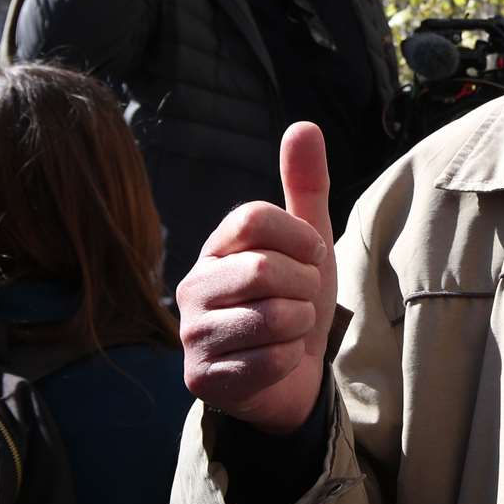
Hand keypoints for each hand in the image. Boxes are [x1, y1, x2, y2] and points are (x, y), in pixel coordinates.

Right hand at [178, 123, 338, 433]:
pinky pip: (270, 360)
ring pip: (272, 317)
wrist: (294, 378)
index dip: (301, 239)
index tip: (311, 257)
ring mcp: (192, 334)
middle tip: (302, 301)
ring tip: (289, 331)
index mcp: (217, 247)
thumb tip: (304, 124)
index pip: (255, 217)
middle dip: (305, 288)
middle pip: (264, 268)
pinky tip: (277, 362)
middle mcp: (194, 286)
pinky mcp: (203, 379)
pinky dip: (291, 361)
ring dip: (301, 326)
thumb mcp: (309, 242)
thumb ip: (306, 186)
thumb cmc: (297, 301)